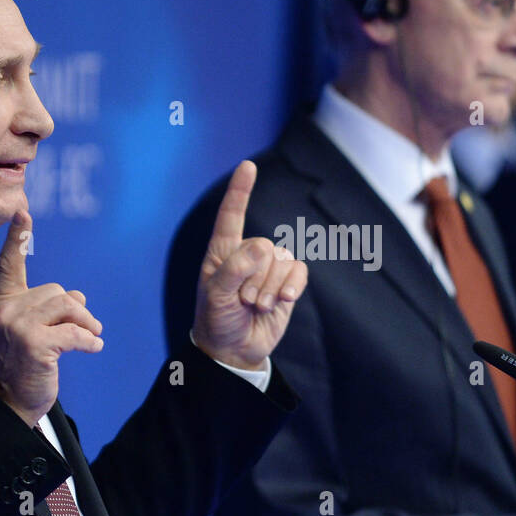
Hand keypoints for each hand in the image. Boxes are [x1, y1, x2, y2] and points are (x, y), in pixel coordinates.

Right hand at [0, 211, 103, 426]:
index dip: (17, 238)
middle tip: (85, 329)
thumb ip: (48, 308)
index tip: (22, 212)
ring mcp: (18, 327)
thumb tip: (79, 298)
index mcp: (2, 302)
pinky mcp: (34, 345)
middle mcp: (5, 310)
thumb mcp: (31, 330)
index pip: (9, 264)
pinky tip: (93, 348)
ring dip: (87, 323)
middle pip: (57, 291)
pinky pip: (76, 333)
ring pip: (68, 307)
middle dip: (76, 310)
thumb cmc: (22, 365)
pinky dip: (90, 341)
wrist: (7, 402)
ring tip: (92, 337)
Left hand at [192, 160, 307, 370]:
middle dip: (255, 278)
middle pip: (264, 247)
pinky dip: (292, 287)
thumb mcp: (216, 295)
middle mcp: (248, 254)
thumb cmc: (217, 320)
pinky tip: (283, 301)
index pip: (232, 215)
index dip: (240, 190)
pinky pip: (299, 271)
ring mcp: (269, 268)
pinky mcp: (288, 282)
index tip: (247, 166)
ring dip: (271, 288)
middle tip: (243, 301)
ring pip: (282, 261)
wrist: (235, 350)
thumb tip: (264, 247)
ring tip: (257, 307)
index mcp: (223, 252)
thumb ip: (235, 269)